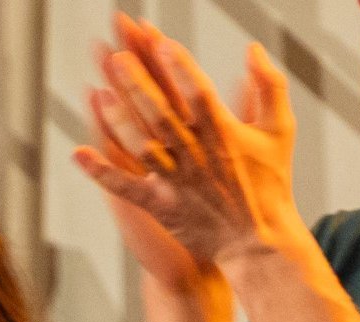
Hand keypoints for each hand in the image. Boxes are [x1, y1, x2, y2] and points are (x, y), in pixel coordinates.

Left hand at [74, 20, 299, 277]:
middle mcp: (196, 154)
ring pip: (141, 145)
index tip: (159, 42)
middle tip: (118, 57)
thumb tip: (253, 50)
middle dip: (139, 84)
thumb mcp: (280, 128)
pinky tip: (79, 154)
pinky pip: (124, 187)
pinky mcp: (159, 205)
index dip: (176, 67)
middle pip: (162, 113)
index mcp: (224, 132)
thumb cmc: (270, 182)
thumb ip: (269, 86)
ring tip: (100, 92)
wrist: (257, 240)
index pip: (196, 92)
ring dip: (119, 119)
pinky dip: (100, 172)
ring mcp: (175, 181)